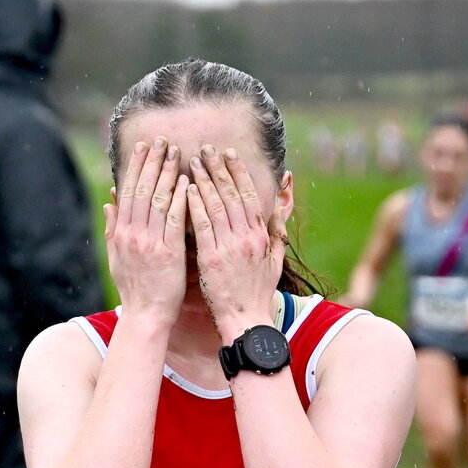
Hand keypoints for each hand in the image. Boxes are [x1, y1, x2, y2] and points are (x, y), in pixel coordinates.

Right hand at [104, 137, 188, 327]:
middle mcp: (134, 235)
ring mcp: (151, 243)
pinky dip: (180, 198)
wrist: (146, 316)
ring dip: (167, 173)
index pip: (129, 192)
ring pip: (158, 200)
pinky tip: (187, 182)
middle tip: (163, 140)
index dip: (137, 167)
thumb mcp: (116, 259)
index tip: (144, 147)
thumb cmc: (135, 290)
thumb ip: (112, 229)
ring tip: (176, 152)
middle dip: (153, 162)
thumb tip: (108, 202)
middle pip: (143, 190)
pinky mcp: (169, 253)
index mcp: (122, 234)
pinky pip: (175, 220)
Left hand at [187, 146, 285, 340]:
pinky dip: (195, 205)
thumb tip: (280, 207)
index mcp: (261, 236)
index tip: (228, 154)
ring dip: (204, 180)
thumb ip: (277, 232)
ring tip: (192, 161)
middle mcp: (247, 237)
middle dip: (219, 168)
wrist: (246, 320)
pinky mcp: (212, 258)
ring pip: (216, 205)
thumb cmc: (258, 293)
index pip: (248, 196)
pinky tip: (187, 189)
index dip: (238, 172)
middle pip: (231, 194)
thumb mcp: (275, 261)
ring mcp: (229, 247)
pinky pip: (203, 225)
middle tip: (206, 148)